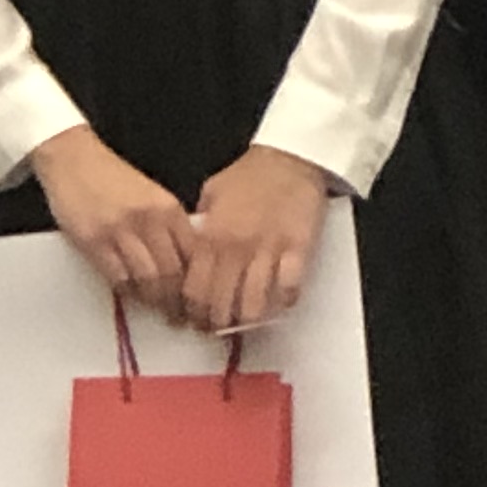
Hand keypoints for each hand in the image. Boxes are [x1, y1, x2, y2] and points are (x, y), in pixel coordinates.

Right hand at [30, 127, 199, 320]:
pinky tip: (134, 297)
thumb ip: (169, 226)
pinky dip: (129, 293)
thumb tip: (188, 265)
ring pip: (149, 279)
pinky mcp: (94, 242)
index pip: (194, 254)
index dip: (200, 283)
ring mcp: (121, 232)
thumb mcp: (152, 197)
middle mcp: (149, 220)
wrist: (74, 158)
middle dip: (180, 300)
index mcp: (169, 208)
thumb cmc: (113, 179)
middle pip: (174, 272)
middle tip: (183, 317)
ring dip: (156, 302)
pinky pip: (118, 278)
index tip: (202, 299)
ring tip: (161, 313)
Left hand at [186, 144, 332, 334]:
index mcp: (212, 236)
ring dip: (246, 320)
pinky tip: (276, 304)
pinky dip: (281, 304)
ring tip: (244, 322)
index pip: (193, 290)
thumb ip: (199, 228)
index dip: (191, 312)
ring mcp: (268, 251)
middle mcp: (237, 248)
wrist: (290, 158)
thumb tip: (189, 255)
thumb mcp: (210, 195)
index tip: (192, 320)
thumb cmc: (250, 175)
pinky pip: (288, 290)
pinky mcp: (298, 250)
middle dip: (215, 324)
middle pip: (220, 304)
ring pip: (252, 305)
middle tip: (217, 328)